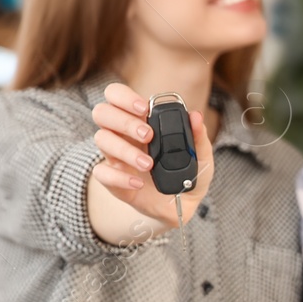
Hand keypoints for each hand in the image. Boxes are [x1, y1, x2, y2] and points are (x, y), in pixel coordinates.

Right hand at [91, 81, 215, 228]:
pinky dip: (119, 177)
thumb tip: (196, 117)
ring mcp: (116, 157)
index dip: (124, 97)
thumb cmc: (186, 174)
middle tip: (148, 136)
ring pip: (102, 140)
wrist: (180, 206)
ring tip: (148, 164)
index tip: (144, 108)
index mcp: (140, 121)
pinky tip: (138, 183)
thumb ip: (198, 137)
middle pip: (102, 112)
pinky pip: (102, 173)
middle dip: (124, 121)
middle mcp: (123, 135)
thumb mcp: (200, 157)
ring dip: (125, 150)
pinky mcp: (113, 181)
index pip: (116, 95)